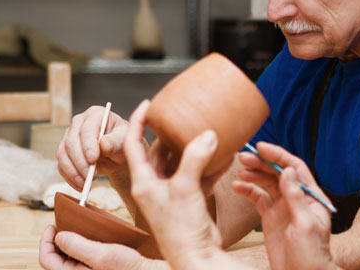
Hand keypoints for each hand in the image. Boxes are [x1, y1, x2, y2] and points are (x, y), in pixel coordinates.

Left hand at [39, 224, 165, 269]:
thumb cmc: (125, 267)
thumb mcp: (100, 254)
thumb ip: (77, 246)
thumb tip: (59, 236)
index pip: (47, 259)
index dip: (45, 241)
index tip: (52, 225)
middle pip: (54, 258)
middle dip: (56, 240)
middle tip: (62, 224)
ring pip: (65, 257)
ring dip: (67, 242)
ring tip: (74, 228)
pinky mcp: (92, 268)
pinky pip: (78, 256)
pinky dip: (78, 245)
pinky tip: (86, 237)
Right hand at [56, 105, 130, 190]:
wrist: (119, 153)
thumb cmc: (124, 141)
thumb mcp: (126, 139)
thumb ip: (115, 141)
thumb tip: (103, 145)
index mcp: (95, 114)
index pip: (86, 128)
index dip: (88, 144)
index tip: (93, 159)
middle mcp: (79, 123)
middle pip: (71, 142)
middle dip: (80, 161)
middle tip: (91, 175)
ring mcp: (69, 137)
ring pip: (63, 154)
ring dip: (73, 171)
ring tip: (87, 183)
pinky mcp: (65, 152)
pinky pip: (62, 166)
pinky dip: (70, 177)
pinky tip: (81, 185)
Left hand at [123, 100, 223, 267]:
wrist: (196, 256)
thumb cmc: (180, 230)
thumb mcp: (185, 188)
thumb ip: (195, 158)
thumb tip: (207, 135)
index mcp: (144, 182)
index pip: (133, 145)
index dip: (139, 122)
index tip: (148, 104)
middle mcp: (156, 186)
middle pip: (161, 151)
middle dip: (174, 134)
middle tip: (186, 117)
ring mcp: (174, 192)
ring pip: (183, 161)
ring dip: (196, 148)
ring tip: (209, 131)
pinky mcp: (191, 199)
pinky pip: (200, 174)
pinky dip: (211, 165)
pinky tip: (225, 154)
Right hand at [232, 142, 335, 269]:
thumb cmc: (312, 255)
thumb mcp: (305, 225)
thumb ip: (295, 197)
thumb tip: (287, 170)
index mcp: (311, 196)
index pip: (295, 168)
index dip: (278, 155)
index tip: (261, 147)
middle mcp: (296, 198)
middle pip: (278, 172)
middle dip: (261, 163)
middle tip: (243, 157)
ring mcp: (283, 207)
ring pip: (267, 183)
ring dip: (253, 174)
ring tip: (239, 170)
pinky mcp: (270, 217)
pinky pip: (258, 198)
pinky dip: (248, 190)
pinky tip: (237, 187)